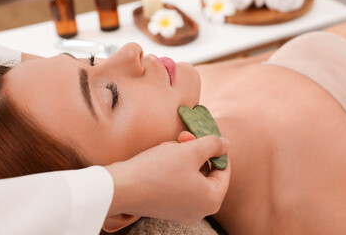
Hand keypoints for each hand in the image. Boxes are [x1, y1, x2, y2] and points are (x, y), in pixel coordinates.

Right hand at [104, 132, 229, 225]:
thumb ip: (212, 145)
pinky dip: (172, 168)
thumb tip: (225, 144)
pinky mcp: (166, 207)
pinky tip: (159, 158)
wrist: (120, 188)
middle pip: (205, 172)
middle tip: (182, 136)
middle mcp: (199, 210)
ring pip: (190, 175)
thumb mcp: (190, 151)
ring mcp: (182, 210)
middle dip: (195, 151)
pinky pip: (177, 182)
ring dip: (182, 157)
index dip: (215, 148)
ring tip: (167, 148)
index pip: (223, 169)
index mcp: (211, 200)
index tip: (203, 134)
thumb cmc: (158, 170)